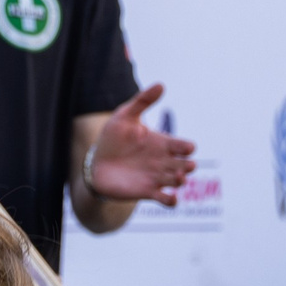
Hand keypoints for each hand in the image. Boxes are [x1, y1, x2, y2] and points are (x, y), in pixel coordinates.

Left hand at [83, 84, 197, 205]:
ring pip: (179, 182)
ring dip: (181, 181)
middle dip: (188, 166)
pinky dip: (172, 201)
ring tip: (176, 179)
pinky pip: (168, 200)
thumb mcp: (125, 115)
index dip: (188, 147)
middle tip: (183, 165)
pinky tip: (168, 197)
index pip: (185, 147)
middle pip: (187, 165)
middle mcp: (163, 161)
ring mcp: (157, 177)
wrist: (96, 164)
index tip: (183, 148)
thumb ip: (143, 101)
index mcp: (162, 143)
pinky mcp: (148, 192)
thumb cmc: (112, 138)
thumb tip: (162, 84)